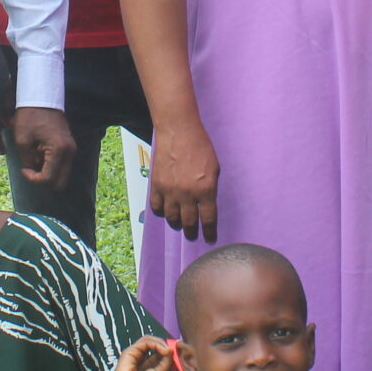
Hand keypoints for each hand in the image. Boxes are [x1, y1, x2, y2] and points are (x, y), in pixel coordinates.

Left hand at [9, 106, 76, 188]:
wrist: (42, 98)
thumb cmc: (30, 116)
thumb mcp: (22, 140)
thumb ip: (27, 161)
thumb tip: (31, 172)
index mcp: (59, 150)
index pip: (49, 179)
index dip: (33, 179)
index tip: (23, 169)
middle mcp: (70, 152)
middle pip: (60, 183)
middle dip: (43, 181)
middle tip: (30, 168)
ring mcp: (72, 150)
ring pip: (62, 176)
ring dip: (47, 173)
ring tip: (35, 159)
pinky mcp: (69, 147)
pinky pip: (62, 166)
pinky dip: (51, 166)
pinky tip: (40, 154)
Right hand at [109, 335, 173, 370]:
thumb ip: (167, 361)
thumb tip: (172, 349)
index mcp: (148, 367)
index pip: (159, 353)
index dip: (168, 351)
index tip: (178, 351)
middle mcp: (141, 359)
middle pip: (154, 345)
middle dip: (165, 345)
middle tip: (174, 348)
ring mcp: (135, 354)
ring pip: (149, 340)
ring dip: (161, 343)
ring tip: (168, 351)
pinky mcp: (130, 351)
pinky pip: (145, 342)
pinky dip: (156, 344)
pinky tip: (163, 350)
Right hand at [149, 119, 219, 240]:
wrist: (179, 131)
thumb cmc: (201, 147)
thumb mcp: (214, 168)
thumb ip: (211, 188)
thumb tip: (206, 204)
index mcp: (206, 189)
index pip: (208, 219)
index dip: (209, 232)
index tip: (209, 239)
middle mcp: (188, 194)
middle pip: (189, 222)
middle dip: (192, 232)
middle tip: (192, 235)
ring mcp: (170, 191)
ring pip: (172, 217)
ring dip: (176, 223)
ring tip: (179, 224)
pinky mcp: (157, 185)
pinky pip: (157, 207)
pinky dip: (161, 211)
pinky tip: (165, 211)